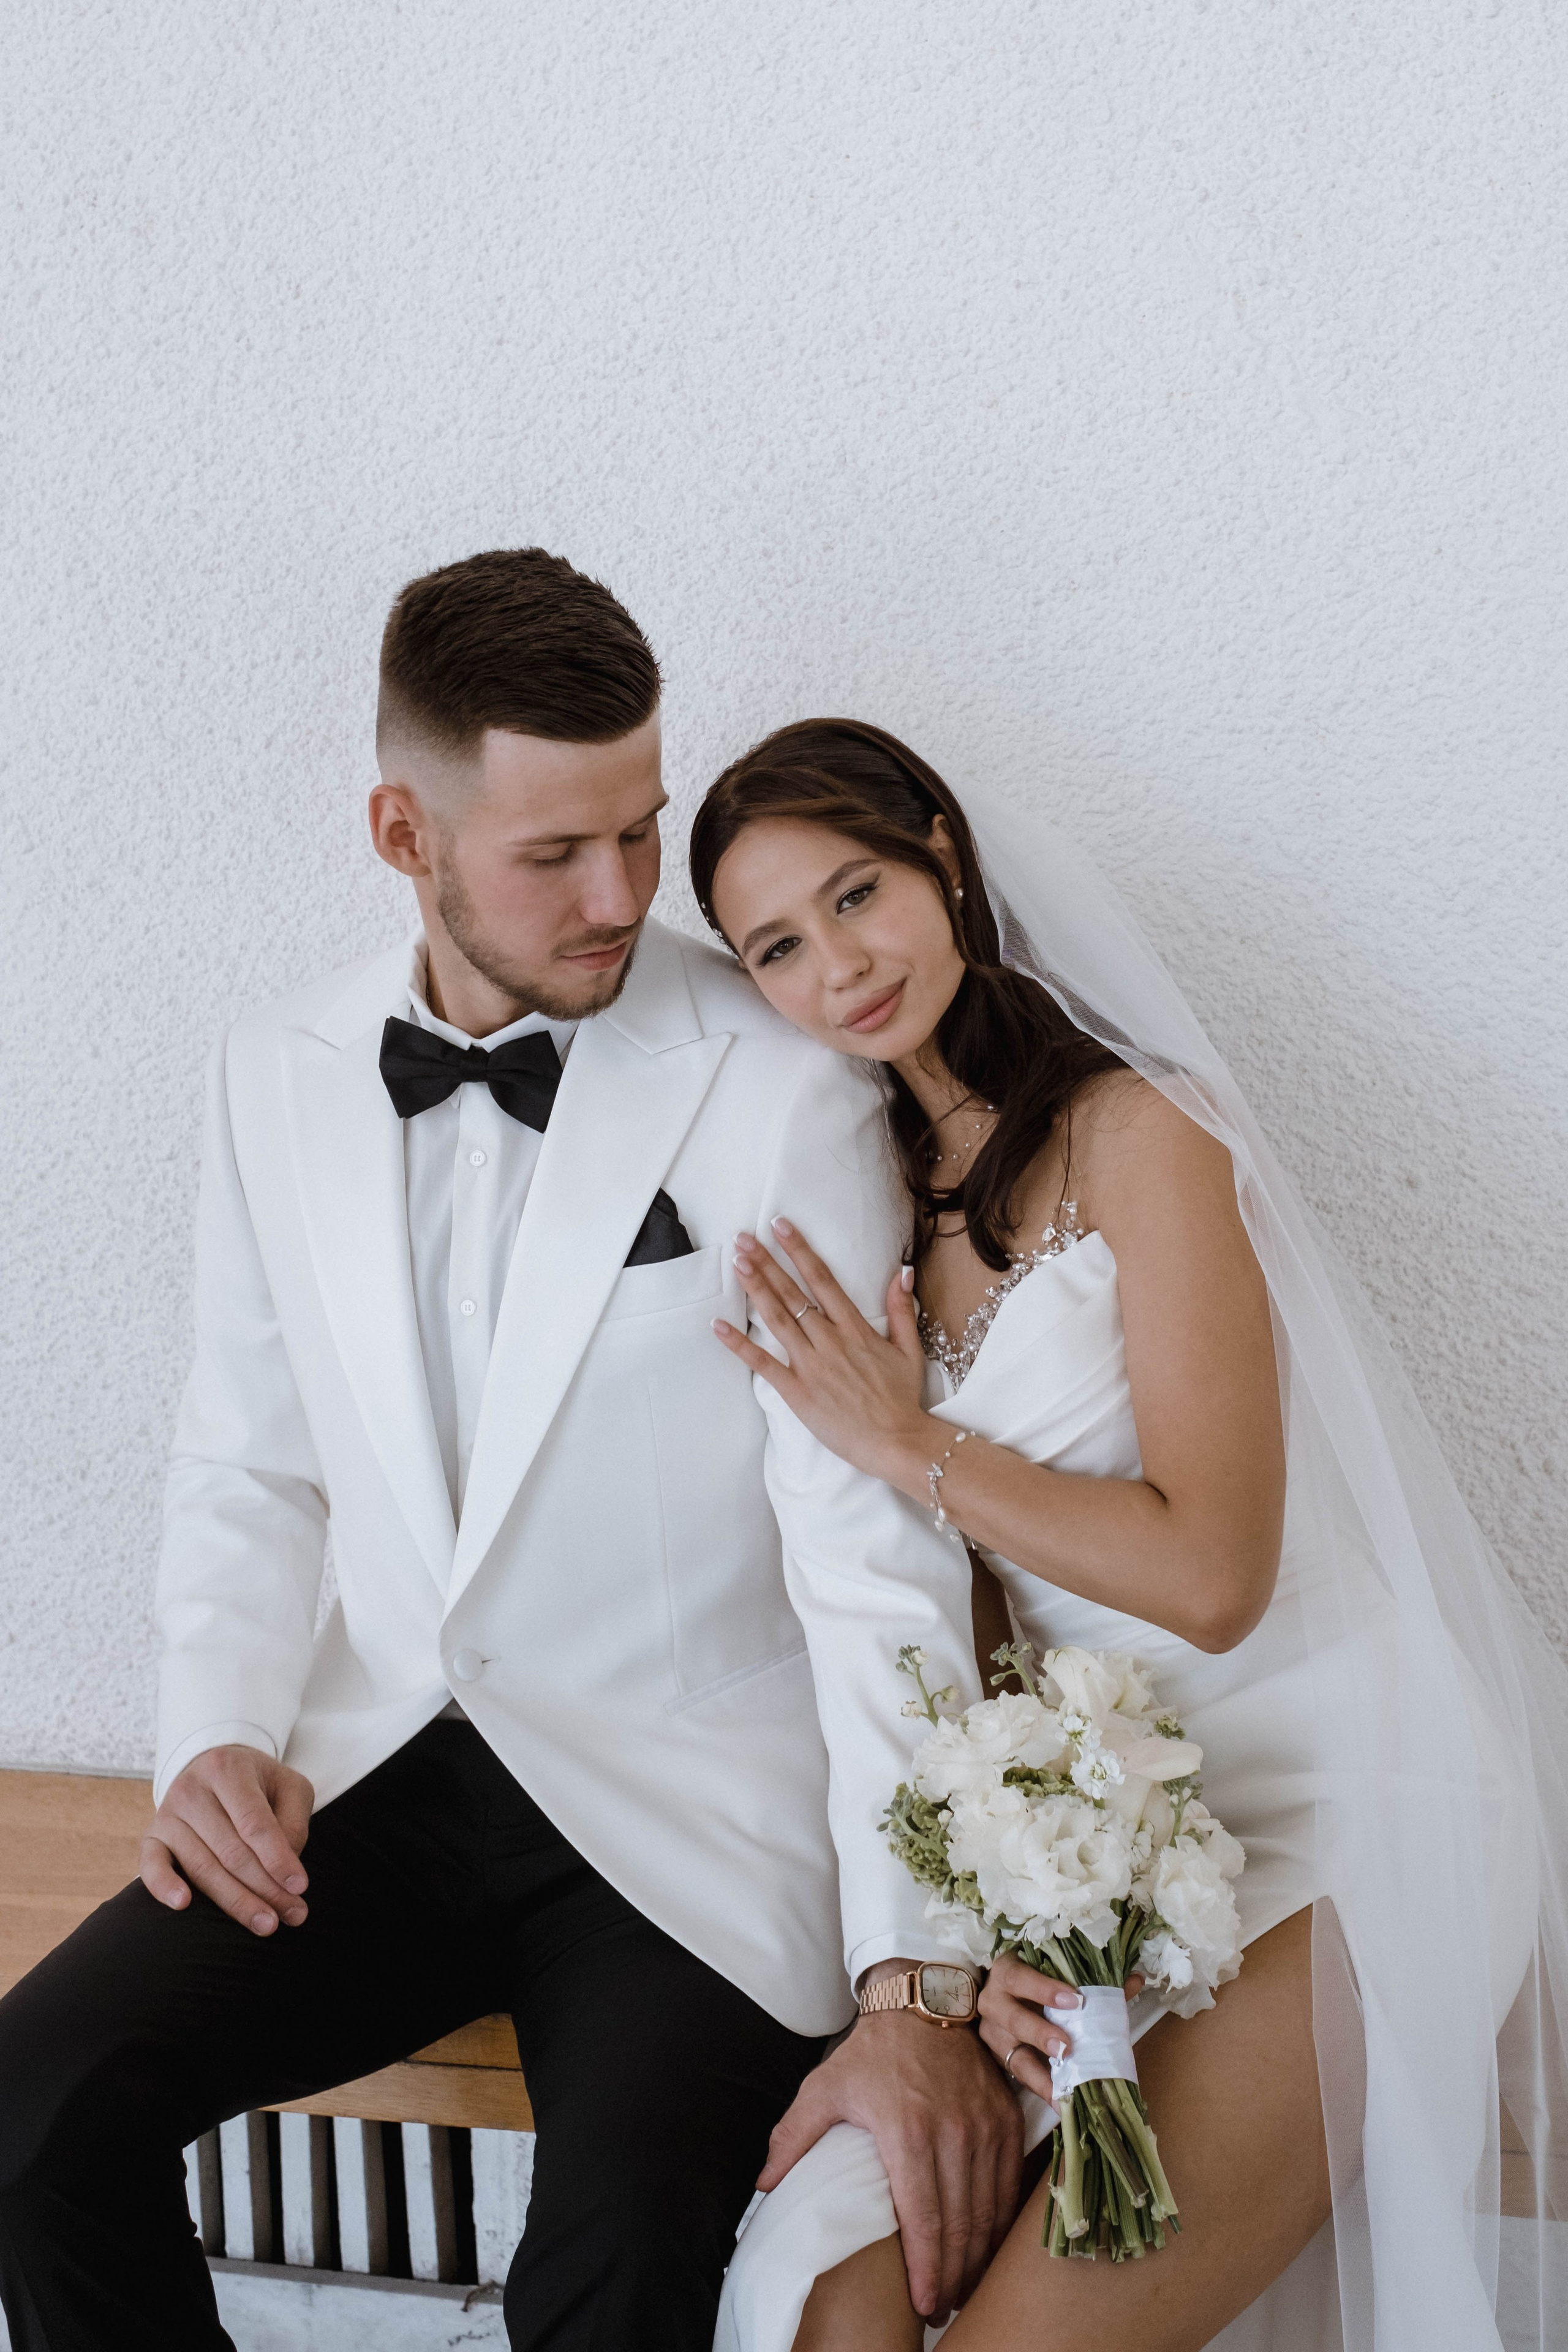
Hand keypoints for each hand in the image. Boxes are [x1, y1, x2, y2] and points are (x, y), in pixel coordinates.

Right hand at [140, 1745, 314, 1936]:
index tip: (300, 1886)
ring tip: (266, 1924)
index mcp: (228, 1769)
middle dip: (265, 1889)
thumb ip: (293, 1821)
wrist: (213, 1769)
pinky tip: (183, 1904)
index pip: (254, 1823)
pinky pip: (151, 1865)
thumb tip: (286, 1867)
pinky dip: (164, 1886)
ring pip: (202, 1867)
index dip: (278, 1858)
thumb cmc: (257, 1784)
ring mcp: (167, 1814)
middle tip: (293, 1915)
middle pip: (231, 1852)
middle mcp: (192, 1789)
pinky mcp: (151, 1837)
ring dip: (235, 1901)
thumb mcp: (288, 1786)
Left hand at [713, 1218, 932, 1489]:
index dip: (799, 1250)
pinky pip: (763, 1364)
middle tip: (743, 1237)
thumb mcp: (910, 1349)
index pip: (822, 1279)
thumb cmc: (902, 1398)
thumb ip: (902, 1309)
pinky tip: (718, 1325)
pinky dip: (739, 1344)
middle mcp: (829, 1340)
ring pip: (777, 1319)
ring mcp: (811, 1365)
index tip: (780, 1226)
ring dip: (755, 1289)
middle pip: (792, 1293)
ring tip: (736, 1264)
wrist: (896, 1440)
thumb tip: (901, 1271)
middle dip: (766, 1262)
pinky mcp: (797, 1392)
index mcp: (855, 1328)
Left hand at [757, 1982, 1022, 2320]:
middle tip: (941, 2305)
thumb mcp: (823, 2088)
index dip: (926, 2269)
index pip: (923, 2218)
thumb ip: (793, 2137)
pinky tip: (988, 2245)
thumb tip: (765, 2185)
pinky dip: (1001, 2221)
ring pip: (988, 2209)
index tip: (924, 2303)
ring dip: (978, 2256)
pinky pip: (1009, 2183)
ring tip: (963, 2286)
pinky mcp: (1005, 2118)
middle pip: (959, 2223)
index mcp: (906, 2130)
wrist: (923, 2004)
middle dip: (953, 2275)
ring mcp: (983, 2126)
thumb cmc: (870, 2053)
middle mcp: (952, 2132)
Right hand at [977, 1954, 1143, 2102]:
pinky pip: (1019, 2076)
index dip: (1044, 1989)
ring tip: (1065, 2087)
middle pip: (1011, 2018)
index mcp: (1007, 1971)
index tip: (1076, 2001)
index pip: (1018, 1977)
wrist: (1002, 1993)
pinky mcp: (999, 2058)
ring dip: (1040, 2072)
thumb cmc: (1035, 1978)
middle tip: (1066, 2047)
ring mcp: (992, 2033)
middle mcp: (993, 2001)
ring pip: (1012, 2054)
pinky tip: (1061, 2102)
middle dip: (1039, 2033)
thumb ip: (1093, 1978)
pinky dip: (1042, 2089)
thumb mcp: (1056, 1973)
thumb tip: (1135, 1979)